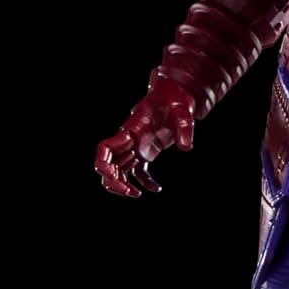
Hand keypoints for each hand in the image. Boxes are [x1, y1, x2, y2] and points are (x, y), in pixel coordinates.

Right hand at [94, 75, 196, 197]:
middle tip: (130, 193)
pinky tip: (156, 189)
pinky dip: (144, 181)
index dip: (103, 164)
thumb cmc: (176, 99)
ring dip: (123, 184)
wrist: (178, 93)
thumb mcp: (183, 112)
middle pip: (110, 164)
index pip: (106, 148)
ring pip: (120, 169)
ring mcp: (137, 146)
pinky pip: (138, 171)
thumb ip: (184, 128)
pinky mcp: (146, 151)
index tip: (110, 177)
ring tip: (136, 195)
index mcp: (132, 129)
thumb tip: (185, 148)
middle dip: (113, 181)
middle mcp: (130, 139)